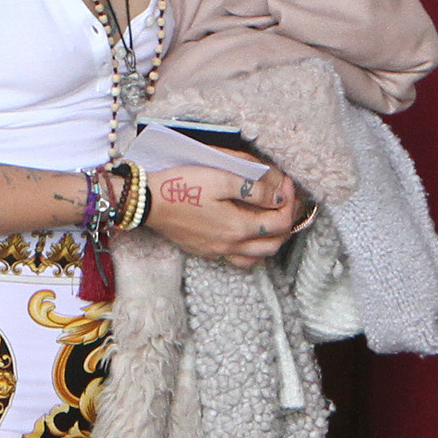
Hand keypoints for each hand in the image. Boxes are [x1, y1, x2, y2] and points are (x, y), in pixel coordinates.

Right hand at [144, 165, 296, 267]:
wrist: (148, 202)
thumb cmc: (184, 186)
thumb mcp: (222, 178)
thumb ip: (255, 189)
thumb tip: (279, 196)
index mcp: (238, 227)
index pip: (280, 221)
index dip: (290, 201)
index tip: (286, 183)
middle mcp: (231, 245)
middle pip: (275, 243)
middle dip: (286, 222)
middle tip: (284, 200)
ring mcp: (218, 251)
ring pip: (258, 256)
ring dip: (272, 239)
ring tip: (270, 218)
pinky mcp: (206, 252)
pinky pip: (239, 259)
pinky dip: (252, 249)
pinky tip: (248, 233)